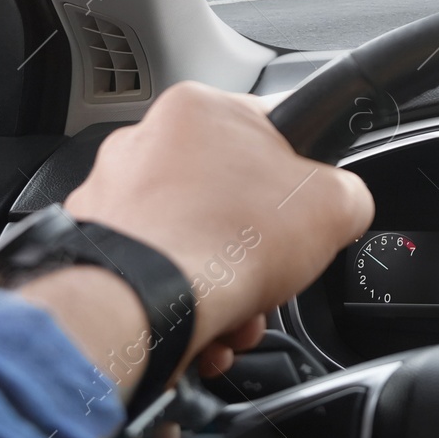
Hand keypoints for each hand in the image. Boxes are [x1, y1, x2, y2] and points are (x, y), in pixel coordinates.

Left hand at [19, 82, 373, 397]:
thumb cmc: (228, 241)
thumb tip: (344, 206)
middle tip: (272, 274)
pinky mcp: (89, 247)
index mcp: (199, 109)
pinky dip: (178, 303)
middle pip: (225, 195)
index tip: (300, 213)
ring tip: (236, 315)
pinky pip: (148, 272)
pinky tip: (201, 328)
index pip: (266, 132)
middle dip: (254, 246)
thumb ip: (348, 193)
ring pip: (188, 239)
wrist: (147, 305)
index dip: (294, 181)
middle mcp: (142, 141)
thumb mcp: (335, 205)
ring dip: (222, 282)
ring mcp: (108, 194)